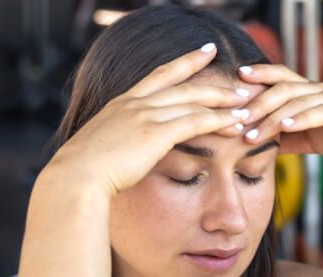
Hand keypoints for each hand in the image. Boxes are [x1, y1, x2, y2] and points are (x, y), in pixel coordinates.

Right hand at [44, 43, 251, 196]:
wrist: (75, 177)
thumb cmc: (82, 172)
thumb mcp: (99, 150)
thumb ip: (115, 144)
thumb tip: (118, 154)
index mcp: (121, 104)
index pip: (159, 76)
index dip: (185, 63)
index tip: (205, 52)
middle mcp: (135, 104)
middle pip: (183, 85)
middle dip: (214, 81)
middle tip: (239, 80)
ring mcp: (145, 115)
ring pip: (194, 101)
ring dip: (223, 102)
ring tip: (246, 104)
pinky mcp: (156, 133)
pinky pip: (195, 121)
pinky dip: (219, 121)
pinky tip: (236, 123)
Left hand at [235, 65, 322, 164]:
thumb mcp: (310, 139)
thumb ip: (286, 139)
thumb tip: (258, 146)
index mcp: (312, 92)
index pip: (281, 77)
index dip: (260, 74)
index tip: (236, 80)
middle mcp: (322, 89)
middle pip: (284, 87)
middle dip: (257, 103)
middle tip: (237, 119)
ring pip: (298, 101)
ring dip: (273, 118)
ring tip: (252, 133)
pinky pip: (321, 112)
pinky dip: (302, 118)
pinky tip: (286, 126)